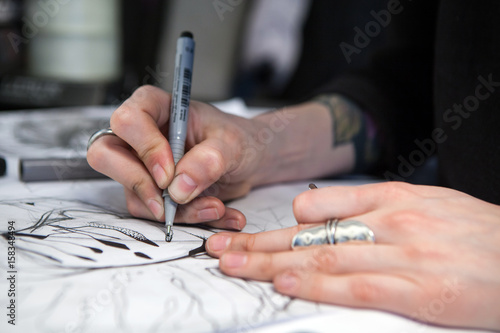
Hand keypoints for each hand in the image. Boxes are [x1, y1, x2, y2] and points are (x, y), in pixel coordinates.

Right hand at [87, 85, 265, 228]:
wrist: (251, 162)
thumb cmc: (239, 140)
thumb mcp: (232, 145)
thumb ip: (209, 159)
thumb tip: (179, 186)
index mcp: (157, 109)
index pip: (128, 121)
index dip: (144, 148)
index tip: (169, 173)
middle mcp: (142, 137)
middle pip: (105, 155)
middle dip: (138, 183)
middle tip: (169, 200)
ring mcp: (143, 166)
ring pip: (133, 194)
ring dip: (174, 210)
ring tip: (215, 207)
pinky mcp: (153, 192)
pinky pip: (154, 213)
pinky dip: (186, 219)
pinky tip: (216, 212)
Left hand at [206, 182, 499, 329]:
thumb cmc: (477, 233)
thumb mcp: (425, 202)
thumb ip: (373, 206)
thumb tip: (319, 214)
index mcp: (392, 198)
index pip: (318, 210)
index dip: (276, 225)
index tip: (244, 235)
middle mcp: (391, 222)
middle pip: (309, 234)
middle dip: (258, 244)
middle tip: (218, 250)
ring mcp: (404, 255)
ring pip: (324, 257)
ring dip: (273, 263)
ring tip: (233, 267)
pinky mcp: (421, 290)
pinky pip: (358, 286)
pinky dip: (318, 285)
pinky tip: (286, 284)